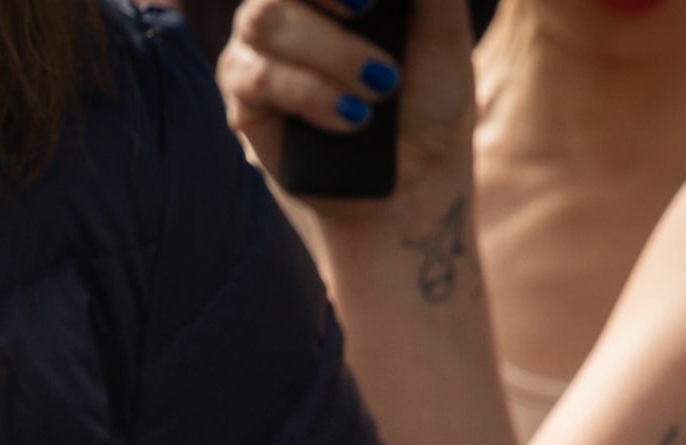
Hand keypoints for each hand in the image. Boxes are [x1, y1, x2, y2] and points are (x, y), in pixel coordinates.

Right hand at [219, 0, 473, 251]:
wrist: (414, 185)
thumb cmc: (429, 104)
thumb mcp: (441, 29)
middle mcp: (288, 10)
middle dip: (326, 0)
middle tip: (373, 20)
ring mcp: (258, 52)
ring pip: (263, 20)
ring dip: (330, 53)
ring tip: (380, 89)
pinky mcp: (244, 104)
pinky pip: (256, 76)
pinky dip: (309, 94)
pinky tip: (352, 118)